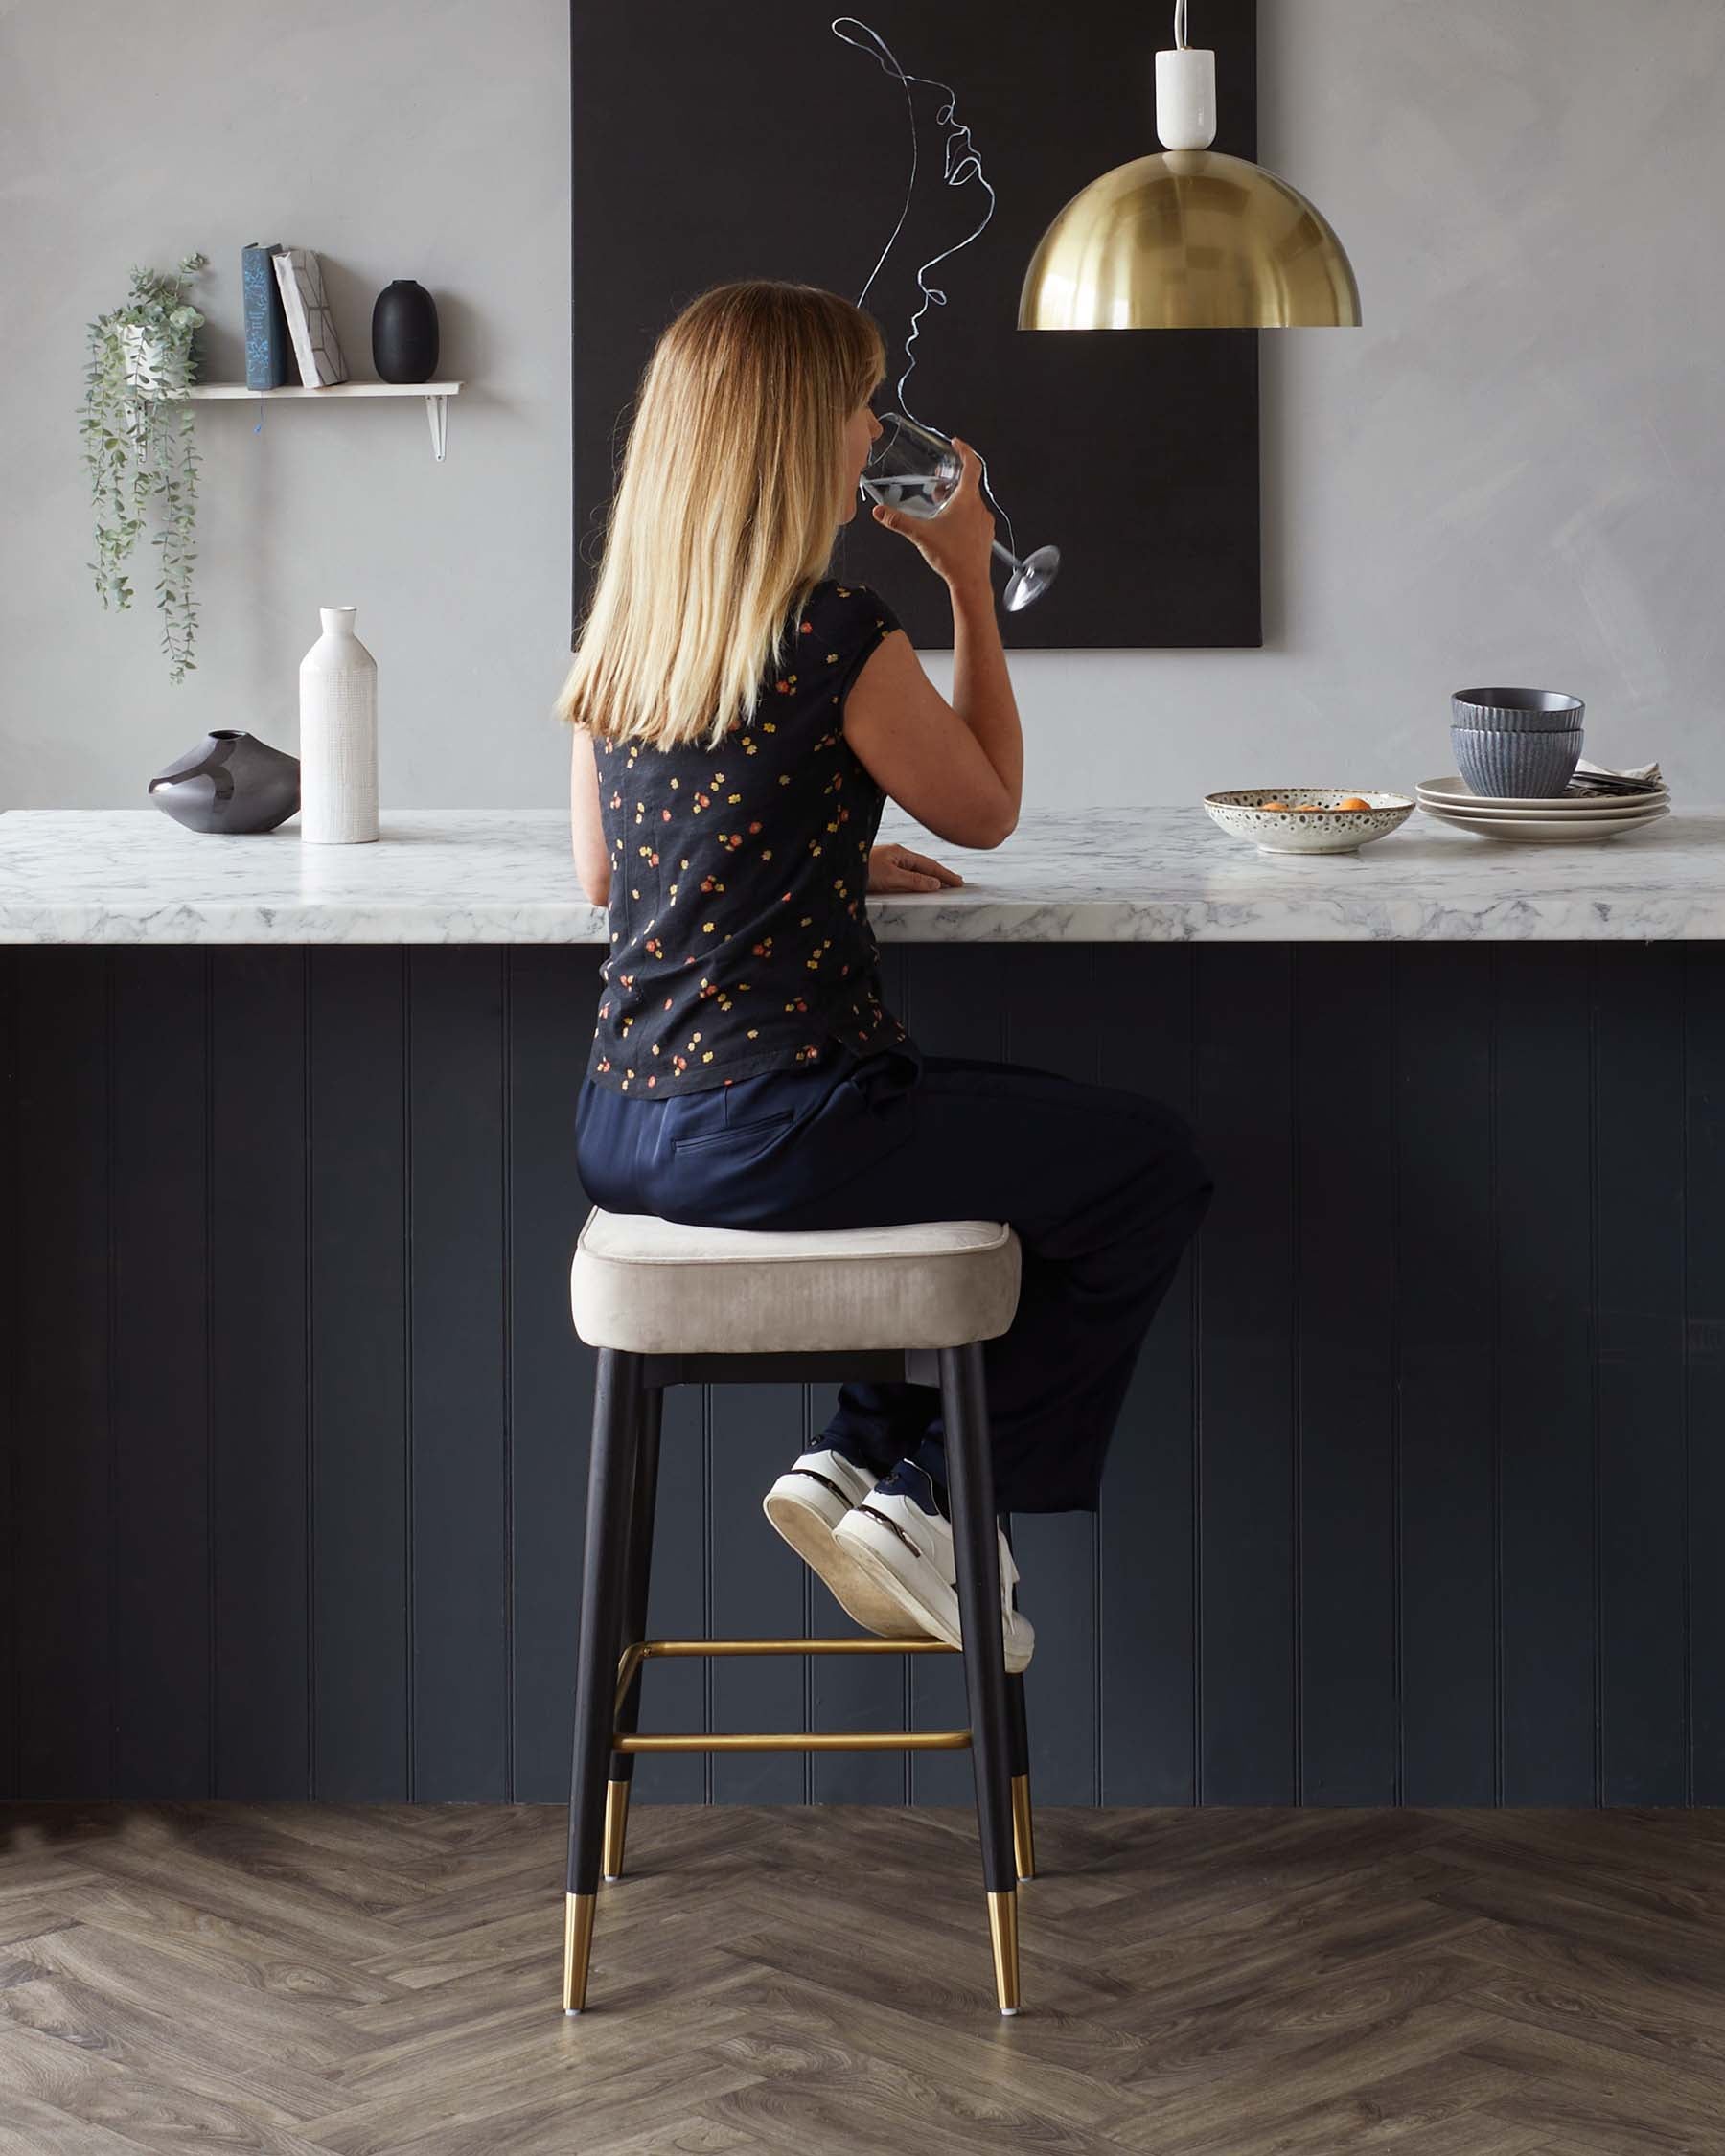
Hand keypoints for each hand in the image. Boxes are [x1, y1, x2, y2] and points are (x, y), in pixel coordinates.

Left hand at [868, 843, 963, 894]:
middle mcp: (896, 855)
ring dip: (930, 877)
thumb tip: (936, 884)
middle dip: (941, 874)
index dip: (946, 875)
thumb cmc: (861, 870)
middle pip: (924, 866)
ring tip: (943, 885)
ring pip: (915, 871)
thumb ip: (914, 880)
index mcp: (901, 853)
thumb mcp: (891, 877)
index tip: (960, 883)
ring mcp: (889, 862)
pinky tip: (919, 885)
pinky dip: (917, 880)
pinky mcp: (881, 870)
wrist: (837, 870)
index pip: (930, 865)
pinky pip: (905, 875)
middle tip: (957, 883)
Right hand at [869, 435, 993, 594]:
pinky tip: (949, 526)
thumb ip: (897, 521)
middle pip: (969, 483)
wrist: (971, 582)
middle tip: (940, 479)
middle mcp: (979, 508)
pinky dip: (963, 514)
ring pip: (971, 501)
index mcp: (967, 500)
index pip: (972, 465)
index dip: (964, 450)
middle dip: (953, 479)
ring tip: (940, 504)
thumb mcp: (920, 535)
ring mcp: (983, 522)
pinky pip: (974, 517)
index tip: (956, 444)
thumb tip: (880, 512)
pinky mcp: (984, 536)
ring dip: (957, 498)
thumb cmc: (953, 558)